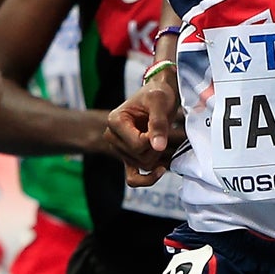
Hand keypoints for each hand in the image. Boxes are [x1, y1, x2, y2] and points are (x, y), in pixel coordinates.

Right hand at [107, 72, 180, 186]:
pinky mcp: (128, 157)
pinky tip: (161, 169)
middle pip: (139, 157)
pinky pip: (133, 179)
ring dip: (156, 156)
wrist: (158, 95)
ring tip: (160, 138)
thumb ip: (158, 124)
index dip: (154, 139)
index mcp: (115, 121)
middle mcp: (112, 137)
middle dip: (156, 148)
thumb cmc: (157, 94)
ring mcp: (119, 149)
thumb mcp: (159, 102)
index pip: (136, 145)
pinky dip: (147, 179)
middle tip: (162, 130)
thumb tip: (158, 147)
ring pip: (142, 166)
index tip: (160, 124)